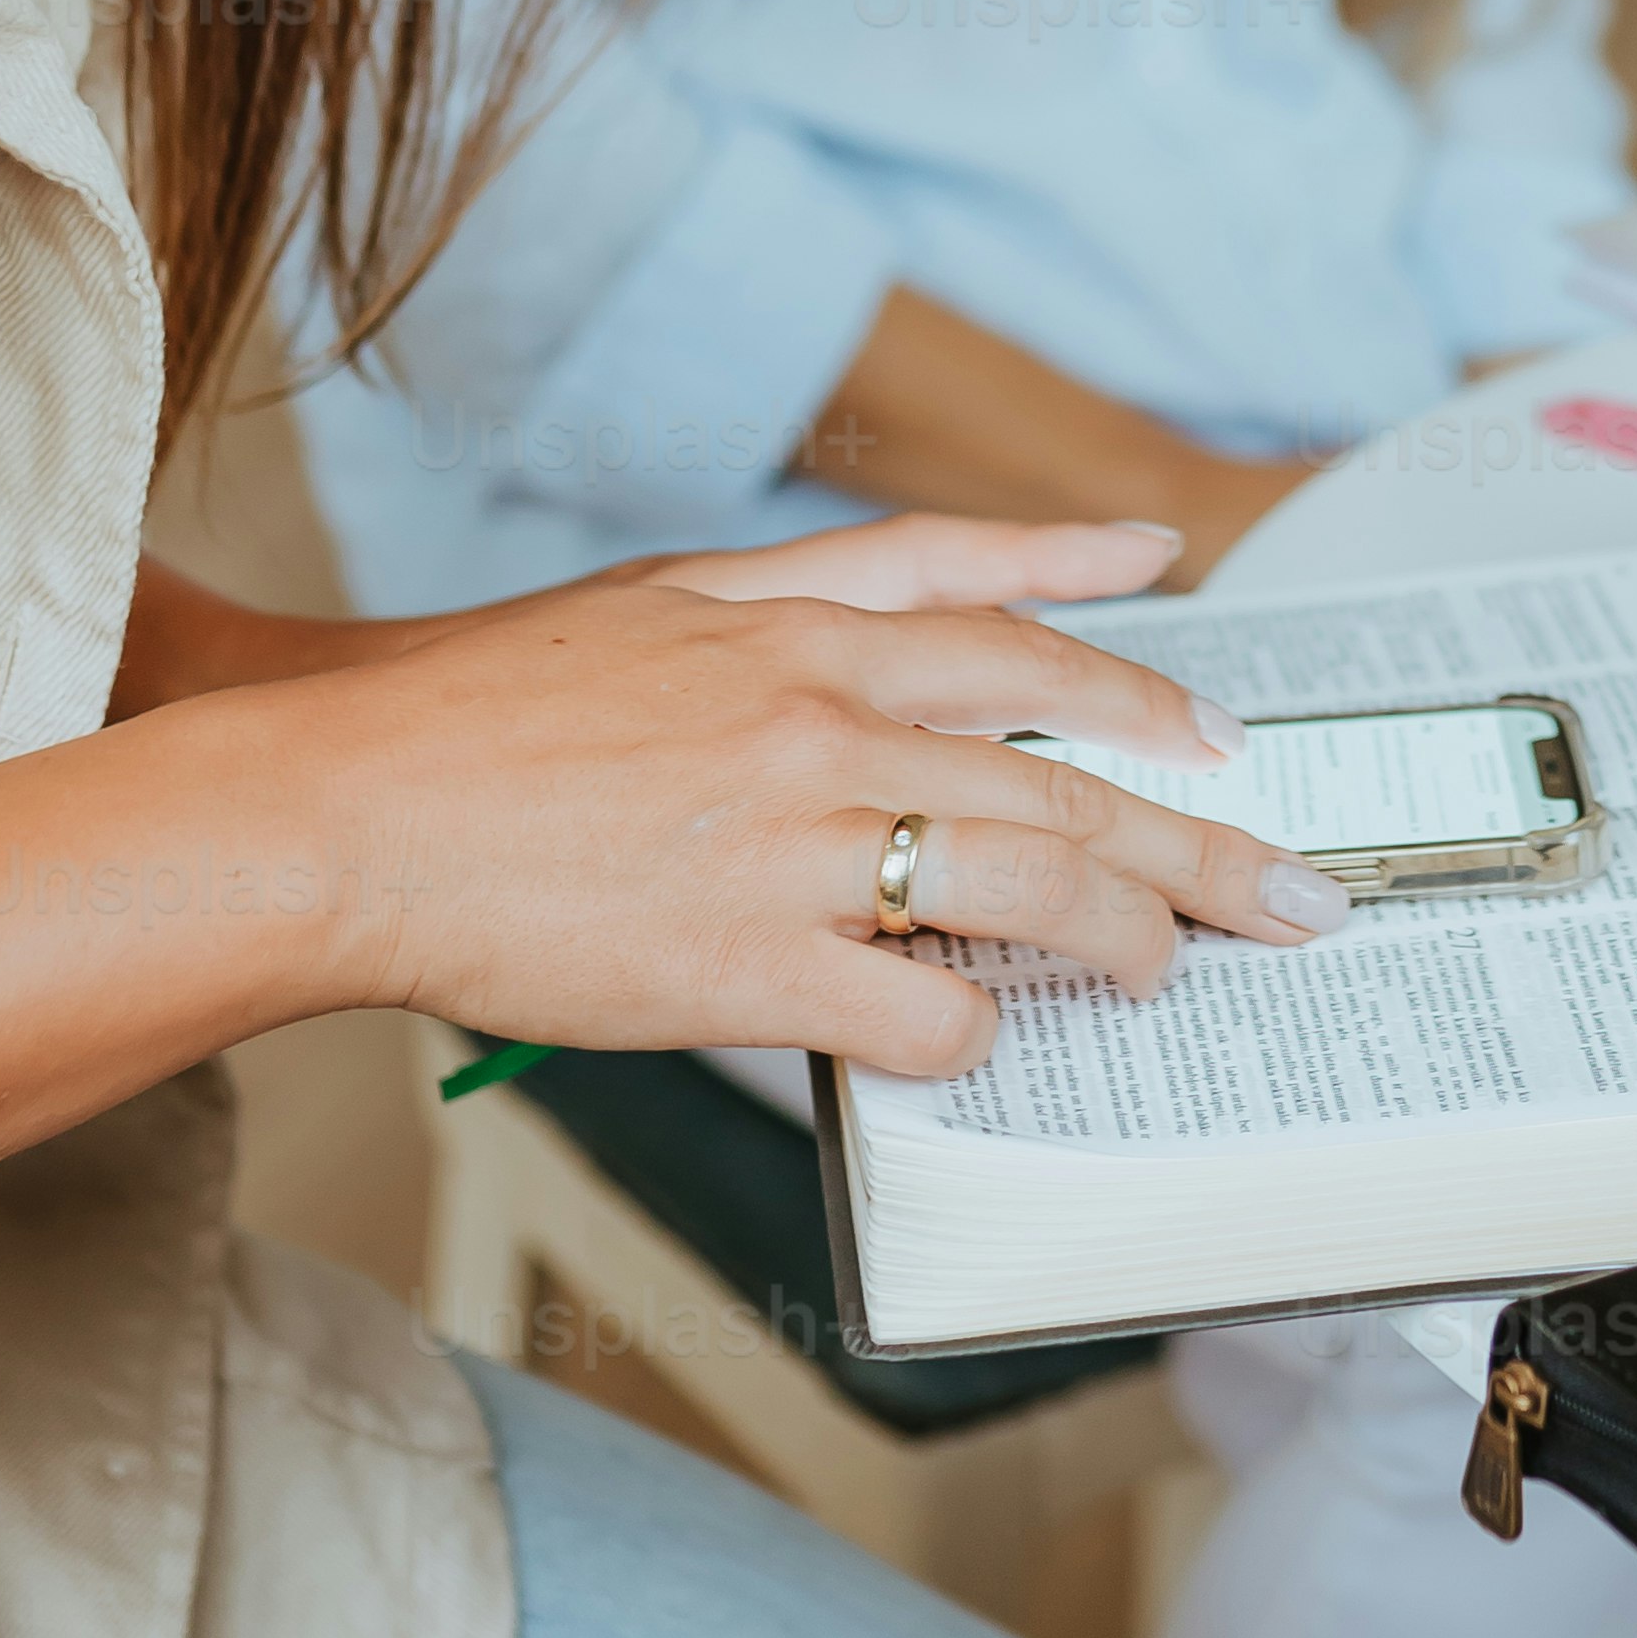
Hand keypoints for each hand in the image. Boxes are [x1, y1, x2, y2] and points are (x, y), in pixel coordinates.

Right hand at [320, 514, 1344, 1077]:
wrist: (344, 808)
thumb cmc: (483, 720)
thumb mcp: (655, 603)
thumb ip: (809, 593)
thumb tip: (938, 601)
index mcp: (791, 624)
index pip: (1006, 617)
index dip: (1130, 663)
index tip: (1216, 720)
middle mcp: (817, 710)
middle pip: (1067, 764)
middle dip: (1201, 833)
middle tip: (1292, 888)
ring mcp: (793, 835)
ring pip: (1033, 879)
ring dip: (1126, 936)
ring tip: (1165, 972)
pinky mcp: (750, 960)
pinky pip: (921, 1010)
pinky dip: (971, 1034)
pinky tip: (974, 1044)